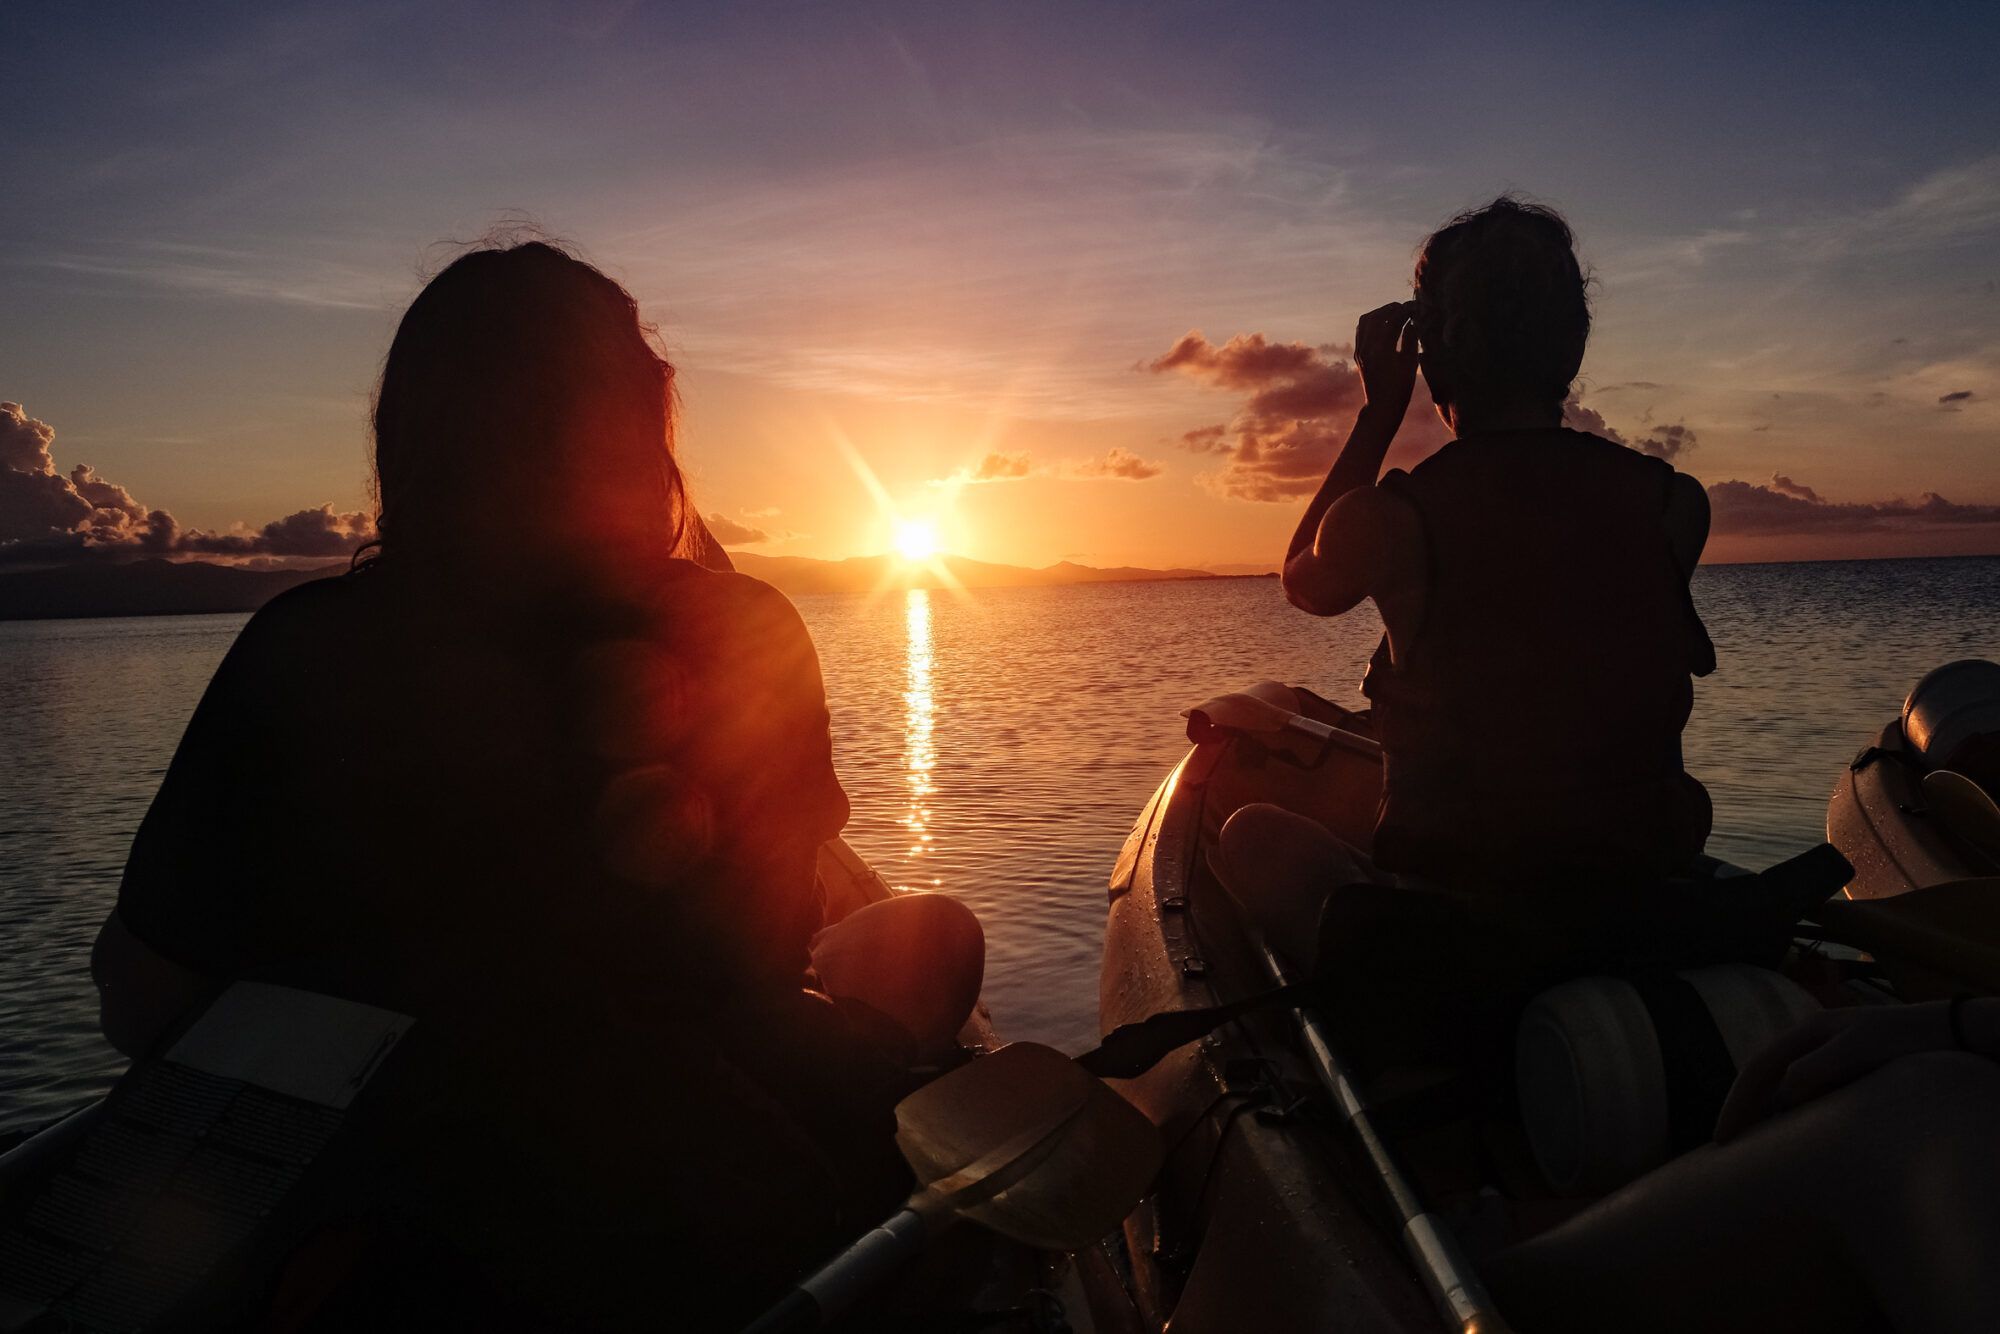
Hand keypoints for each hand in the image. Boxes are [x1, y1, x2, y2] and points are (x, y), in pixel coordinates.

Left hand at [1354, 301, 1418, 422]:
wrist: (1381, 407)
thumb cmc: (1401, 388)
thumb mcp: (1411, 363)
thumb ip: (1411, 339)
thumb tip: (1412, 321)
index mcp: (1383, 350)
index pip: (1393, 321)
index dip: (1406, 311)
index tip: (1416, 307)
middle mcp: (1367, 348)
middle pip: (1377, 316)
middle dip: (1392, 308)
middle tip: (1406, 308)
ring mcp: (1360, 351)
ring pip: (1365, 321)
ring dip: (1380, 313)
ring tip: (1395, 313)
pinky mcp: (1357, 354)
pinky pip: (1361, 330)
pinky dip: (1372, 322)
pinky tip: (1384, 323)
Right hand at [1713, 1002, 1956, 1142]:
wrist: (1951, 1034)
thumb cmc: (1904, 1039)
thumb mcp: (1857, 1050)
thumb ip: (1815, 1069)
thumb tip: (1780, 1097)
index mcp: (1806, 1032)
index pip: (1756, 1070)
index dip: (1736, 1104)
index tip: (1722, 1137)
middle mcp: (1810, 1042)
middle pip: (1763, 1078)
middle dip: (1742, 1110)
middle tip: (1725, 1145)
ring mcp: (1828, 1056)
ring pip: (1783, 1087)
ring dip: (1764, 1113)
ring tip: (1752, 1143)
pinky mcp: (1846, 1073)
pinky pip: (1807, 1096)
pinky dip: (1791, 1115)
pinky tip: (1795, 1134)